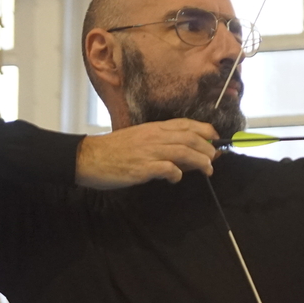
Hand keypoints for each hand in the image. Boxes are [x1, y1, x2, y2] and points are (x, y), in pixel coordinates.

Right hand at [76, 119, 219, 188]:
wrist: (87, 157)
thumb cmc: (114, 151)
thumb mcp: (140, 140)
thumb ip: (162, 144)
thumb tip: (189, 155)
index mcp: (153, 128)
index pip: (185, 124)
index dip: (205, 130)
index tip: (216, 138)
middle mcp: (153, 137)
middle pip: (190, 138)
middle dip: (208, 148)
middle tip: (215, 158)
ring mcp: (148, 151)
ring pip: (184, 151)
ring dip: (200, 161)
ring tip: (208, 169)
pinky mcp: (142, 168)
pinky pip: (167, 168)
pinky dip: (177, 174)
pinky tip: (176, 178)